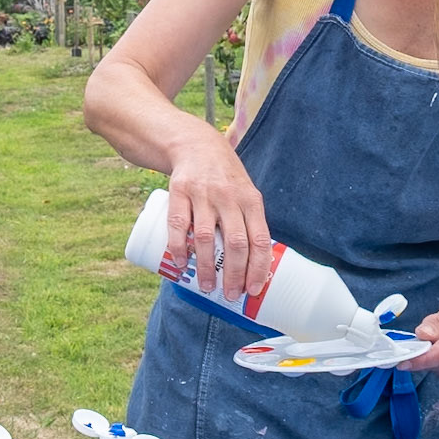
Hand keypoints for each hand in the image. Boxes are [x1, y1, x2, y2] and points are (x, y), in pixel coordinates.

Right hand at [165, 127, 272, 299]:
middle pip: (235, 243)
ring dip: (206, 267)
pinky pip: (178, 223)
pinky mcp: (180, 191)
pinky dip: (178, 246)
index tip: (254, 289)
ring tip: (207, 286)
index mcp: (251, 201)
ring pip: (205, 237)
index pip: (260, 240)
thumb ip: (249, 223)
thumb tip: (251, 267)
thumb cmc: (225, 178)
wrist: (196, 144)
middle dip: (233, 274)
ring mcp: (204, 194)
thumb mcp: (245, 194)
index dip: (258, 268)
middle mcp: (229, 197)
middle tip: (230, 294)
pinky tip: (180, 263)